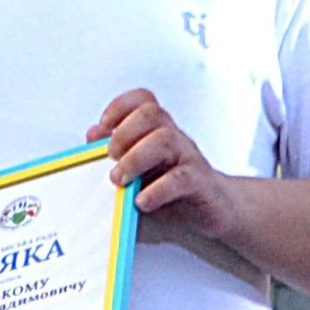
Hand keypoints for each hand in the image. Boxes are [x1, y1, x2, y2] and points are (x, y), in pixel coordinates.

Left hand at [90, 88, 238, 241]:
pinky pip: (181, 178)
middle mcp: (174, 138)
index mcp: (159, 131)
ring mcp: (188, 157)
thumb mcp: (140, 171)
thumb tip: (92, 135)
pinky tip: (142, 201)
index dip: (119, 107)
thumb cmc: (173, 189)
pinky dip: (157, 190)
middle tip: (110, 157)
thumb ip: (116, 153)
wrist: (218, 208)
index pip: (143, 101)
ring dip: (136, 158)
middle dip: (124, 132)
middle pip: (151, 114)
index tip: (102, 127)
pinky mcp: (200, 182)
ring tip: (119, 179)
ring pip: (165, 139)